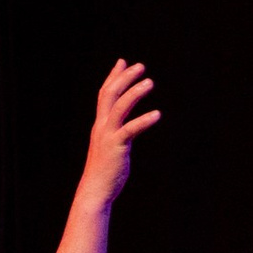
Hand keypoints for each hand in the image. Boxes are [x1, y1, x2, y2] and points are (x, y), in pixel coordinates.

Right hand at [79, 59, 160, 208]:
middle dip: (124, 78)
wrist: (95, 190)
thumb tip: (125, 128)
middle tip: (140, 66)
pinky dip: (143, 120)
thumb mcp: (110, 146)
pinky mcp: (117, 147)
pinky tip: (157, 114)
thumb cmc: (106, 170)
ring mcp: (108, 136)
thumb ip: (116, 133)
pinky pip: (130, 130)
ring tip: (150, 82)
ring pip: (119, 108)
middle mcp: (101, 127)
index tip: (123, 62)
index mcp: (100, 125)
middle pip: (110, 95)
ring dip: (134, 93)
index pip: (105, 94)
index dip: (114, 77)